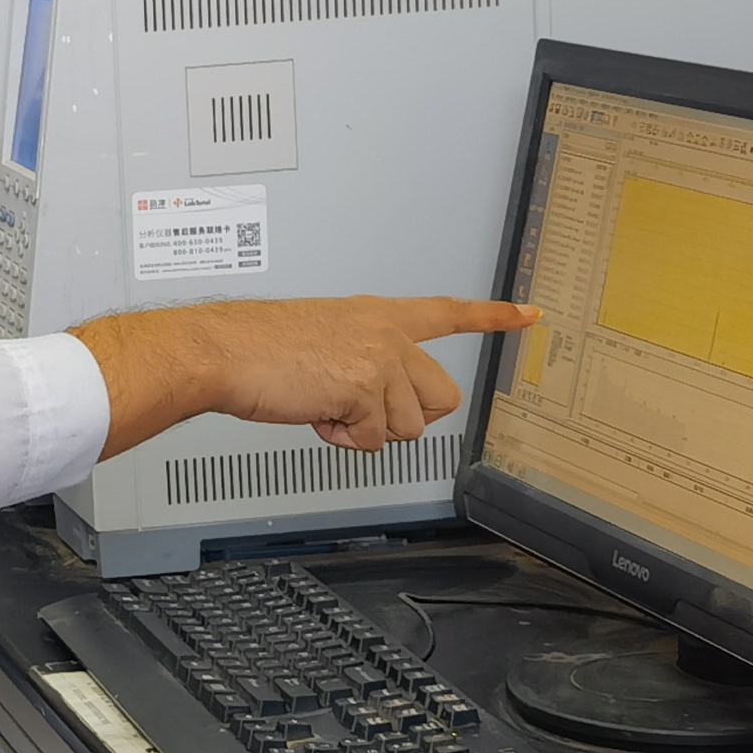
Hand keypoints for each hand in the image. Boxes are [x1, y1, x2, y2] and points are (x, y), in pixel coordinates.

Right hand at [71, 295, 540, 460]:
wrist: (223, 351)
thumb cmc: (257, 349)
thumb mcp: (322, 341)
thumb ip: (362, 363)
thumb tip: (373, 406)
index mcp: (377, 315)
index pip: (448, 312)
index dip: (494, 317)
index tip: (530, 314)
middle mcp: (386, 332)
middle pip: (441, 396)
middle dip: (407, 417)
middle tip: (361, 411)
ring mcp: (378, 358)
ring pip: (408, 426)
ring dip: (367, 431)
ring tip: (325, 406)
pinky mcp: (364, 386)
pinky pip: (374, 440)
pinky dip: (344, 439)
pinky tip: (315, 413)